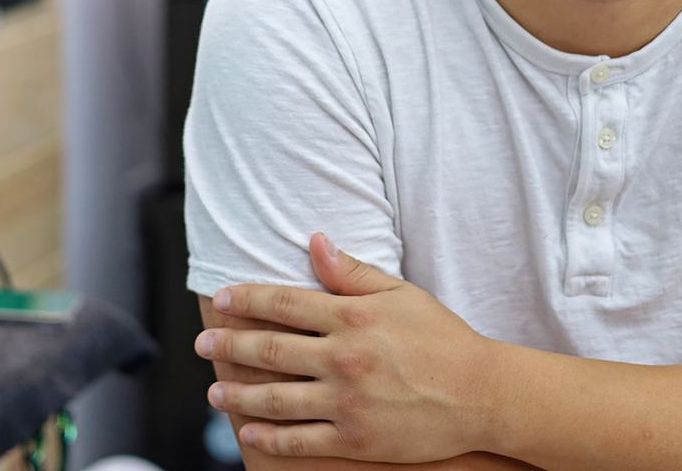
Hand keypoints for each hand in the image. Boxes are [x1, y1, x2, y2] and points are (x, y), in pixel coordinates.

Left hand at [194, 233, 502, 463]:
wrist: (479, 392)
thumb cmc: (441, 337)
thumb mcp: (401, 294)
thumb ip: (353, 271)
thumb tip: (315, 242)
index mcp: (354, 316)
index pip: (286, 304)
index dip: (248, 300)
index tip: (222, 299)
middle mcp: (344, 358)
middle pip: (271, 350)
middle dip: (230, 345)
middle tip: (202, 343)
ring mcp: (347, 402)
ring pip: (276, 398)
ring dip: (238, 393)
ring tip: (215, 390)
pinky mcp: (354, 439)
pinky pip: (299, 439)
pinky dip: (268, 436)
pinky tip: (249, 430)